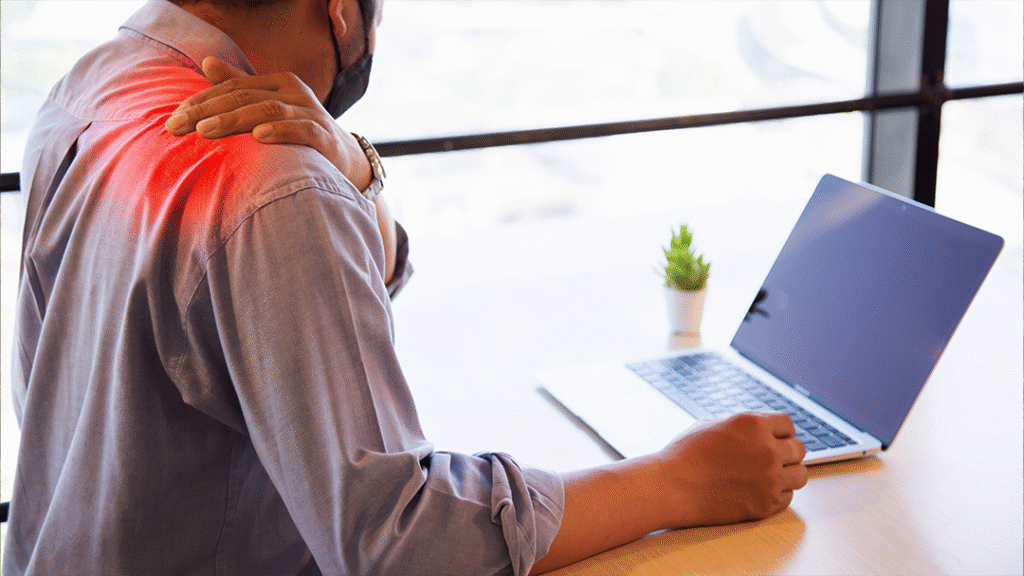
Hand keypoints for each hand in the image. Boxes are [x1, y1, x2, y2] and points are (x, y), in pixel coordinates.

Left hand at [165, 56, 370, 190]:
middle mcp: (294, 92)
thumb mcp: (271, 107)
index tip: (174, 119)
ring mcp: (310, 112)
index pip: (232, 87)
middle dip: (207, 111)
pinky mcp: (324, 136)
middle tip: (178, 127)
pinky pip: (301, 130)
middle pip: (244, 96)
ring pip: (267, 110)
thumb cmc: (301, 132)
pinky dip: (280, 132)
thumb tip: (206, 62)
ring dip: (234, 120)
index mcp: (278, 82)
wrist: (346, 158)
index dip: (201, 100)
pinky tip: (259, 137)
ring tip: (206, 131)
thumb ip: (242, 86)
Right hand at [657, 412, 808, 526]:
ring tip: (772, 475)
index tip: (774, 438)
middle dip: (785, 452)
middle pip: (798, 449)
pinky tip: (760, 490)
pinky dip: (778, 494)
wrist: (671, 487)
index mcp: (754, 424)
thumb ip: (743, 427)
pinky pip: (788, 497)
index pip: (788, 425)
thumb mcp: (713, 425)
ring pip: (801, 475)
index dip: (780, 431)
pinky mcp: (766, 504)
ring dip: (789, 473)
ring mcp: (770, 478)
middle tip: (771, 458)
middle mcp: (768, 449)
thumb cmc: (685, 455)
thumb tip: (760, 430)